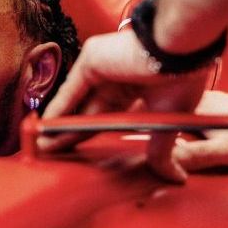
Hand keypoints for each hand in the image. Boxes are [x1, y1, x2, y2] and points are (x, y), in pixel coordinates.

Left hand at [40, 30, 209, 182]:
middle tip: (51, 153)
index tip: (79, 154)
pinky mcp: (91, 60)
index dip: (92, 135)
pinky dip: (58, 108)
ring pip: (76, 102)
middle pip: (87, 111)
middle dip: (69, 133)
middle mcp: (116, 75)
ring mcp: (102, 66)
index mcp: (136, 87)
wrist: (182, 50)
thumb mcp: (168, 122)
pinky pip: (71, 89)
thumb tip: (175, 177)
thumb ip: (160, 150)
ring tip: (43, 146)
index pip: (107, 116)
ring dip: (59, 124)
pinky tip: (46, 127)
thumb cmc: (184, 76)